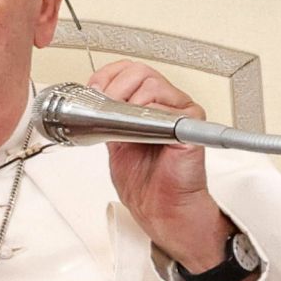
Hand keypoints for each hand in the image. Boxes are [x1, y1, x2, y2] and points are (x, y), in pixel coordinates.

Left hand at [88, 60, 232, 271]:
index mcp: (149, 104)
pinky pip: (168, 108)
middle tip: (106, 108)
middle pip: (140, 72)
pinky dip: (150, 116)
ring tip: (124, 124)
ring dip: (130, 103)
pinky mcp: (191, 126)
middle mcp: (167, 104)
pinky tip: (143, 132)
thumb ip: (107, 117)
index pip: (129, 70)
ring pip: (152, 84)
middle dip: (115, 88)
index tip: (94, 90)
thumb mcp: (114, 141)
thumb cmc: (144, 183)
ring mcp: (181, 113)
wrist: (160, 210)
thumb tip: (89, 100)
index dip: (108, 75)